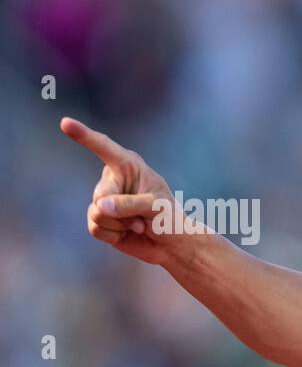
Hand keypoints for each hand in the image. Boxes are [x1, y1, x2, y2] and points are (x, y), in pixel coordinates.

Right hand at [60, 117, 194, 266]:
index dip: (84, 135)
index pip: (104, 147)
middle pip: (101, 195)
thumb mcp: (157, 207)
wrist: (171, 244)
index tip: (65, 123)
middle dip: (122, 211)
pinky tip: (127, 233)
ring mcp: (104, 199)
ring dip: (120, 225)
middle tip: (144, 216)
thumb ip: (129, 203)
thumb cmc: (169, 218)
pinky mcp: (99, 219)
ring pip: (97, 213)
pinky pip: (95, 228)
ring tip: (138, 223)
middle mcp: (113, 179)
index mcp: (128, 165)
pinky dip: (113, 235)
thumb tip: (99, 206)